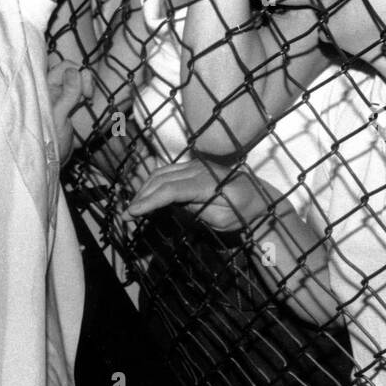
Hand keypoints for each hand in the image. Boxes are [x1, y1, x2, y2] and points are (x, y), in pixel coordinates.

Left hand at [46, 58, 93, 164]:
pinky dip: (87, 90)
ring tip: (89, 97)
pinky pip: (80, 88)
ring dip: (86, 84)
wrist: (53, 160)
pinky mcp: (69, 102)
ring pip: (77, 77)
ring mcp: (61, 95)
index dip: (76, 73)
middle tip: (88, 95)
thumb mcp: (59, 117)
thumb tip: (75, 71)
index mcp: (43, 89)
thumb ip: (67, 94)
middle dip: (83, 78)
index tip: (85, 92)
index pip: (62, 67)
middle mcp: (51, 89)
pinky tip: (89, 99)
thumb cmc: (49, 141)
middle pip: (71, 69)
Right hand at [125, 155, 266, 230]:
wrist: (260, 196)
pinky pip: (167, 172)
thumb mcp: (222, 220)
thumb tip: (174, 205)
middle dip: (141, 197)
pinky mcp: (193, 166)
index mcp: (207, 183)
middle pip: (161, 179)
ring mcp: (195, 165)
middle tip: (126, 216)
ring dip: (144, 189)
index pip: (171, 189)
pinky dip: (152, 183)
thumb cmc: (244, 212)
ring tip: (133, 208)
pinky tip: (145, 197)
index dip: (149, 201)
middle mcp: (199, 169)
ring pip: (161, 173)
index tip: (132, 213)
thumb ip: (197, 212)